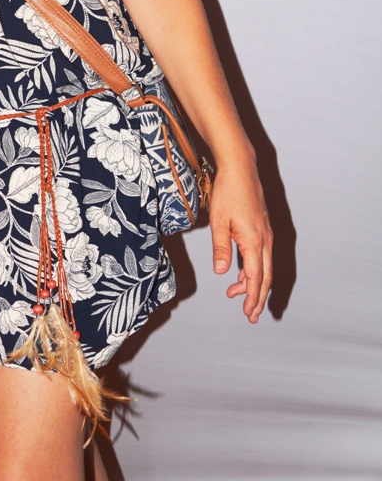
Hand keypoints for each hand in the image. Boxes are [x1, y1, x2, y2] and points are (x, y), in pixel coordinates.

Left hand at [209, 155, 272, 322]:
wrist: (240, 168)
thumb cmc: (228, 192)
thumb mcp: (219, 221)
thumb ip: (220, 247)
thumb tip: (221, 272)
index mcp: (254, 241)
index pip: (255, 277)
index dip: (252, 297)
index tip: (248, 313)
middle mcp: (264, 240)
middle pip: (265, 276)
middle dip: (258, 297)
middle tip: (250, 315)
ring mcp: (265, 234)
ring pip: (264, 266)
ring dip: (253, 283)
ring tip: (236, 294)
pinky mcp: (262, 228)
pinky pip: (261, 255)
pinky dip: (253, 268)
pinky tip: (240, 273)